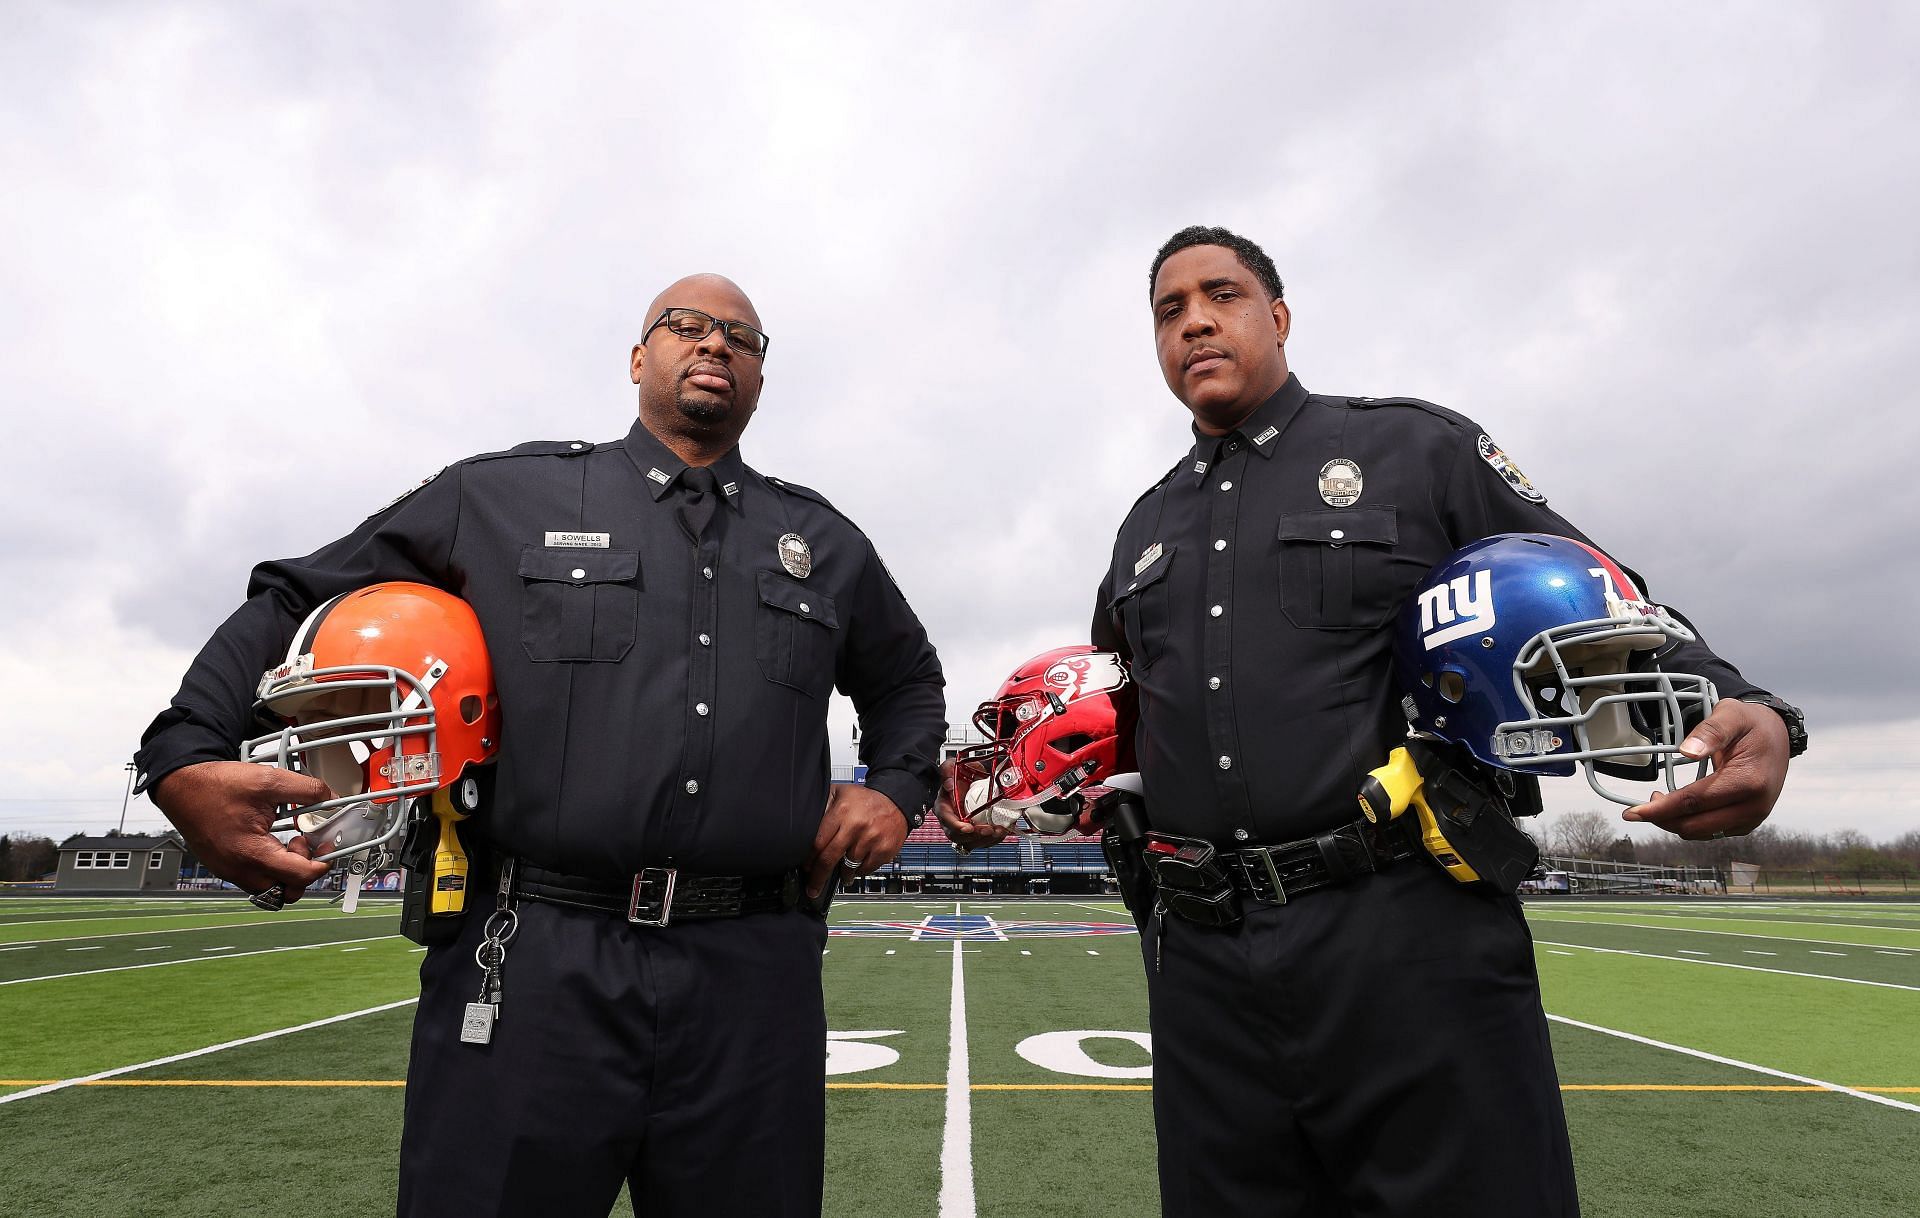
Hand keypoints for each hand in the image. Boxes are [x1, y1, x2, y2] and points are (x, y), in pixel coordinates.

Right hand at [151, 761, 333, 901]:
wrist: (181, 786)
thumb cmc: (215, 785)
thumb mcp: (269, 780)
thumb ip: (307, 790)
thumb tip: (331, 797)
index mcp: (252, 854)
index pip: (300, 877)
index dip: (322, 862)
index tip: (326, 846)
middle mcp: (239, 870)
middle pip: (287, 892)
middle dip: (304, 869)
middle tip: (303, 841)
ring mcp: (230, 871)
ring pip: (272, 888)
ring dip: (287, 870)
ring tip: (286, 841)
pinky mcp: (225, 867)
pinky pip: (256, 879)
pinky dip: (271, 866)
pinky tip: (271, 840)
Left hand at [806, 783, 909, 898]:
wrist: (896, 801)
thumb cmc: (865, 800)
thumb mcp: (840, 793)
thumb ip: (822, 807)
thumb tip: (803, 827)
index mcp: (842, 811)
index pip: (818, 842)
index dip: (809, 859)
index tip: (806, 868)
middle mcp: (856, 825)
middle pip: (830, 859)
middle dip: (818, 877)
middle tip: (813, 888)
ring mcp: (872, 839)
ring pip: (848, 867)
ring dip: (842, 873)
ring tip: (841, 871)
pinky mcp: (884, 850)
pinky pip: (865, 870)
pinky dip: (858, 871)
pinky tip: (857, 864)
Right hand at [932, 759, 1008, 850]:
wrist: (968, 778)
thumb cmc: (958, 775)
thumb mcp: (951, 766)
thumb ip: (947, 771)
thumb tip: (949, 784)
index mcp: (943, 806)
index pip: (946, 820)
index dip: (956, 826)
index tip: (968, 827)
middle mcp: (951, 820)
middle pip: (958, 836)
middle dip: (975, 835)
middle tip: (988, 829)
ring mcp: (963, 827)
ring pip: (971, 841)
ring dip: (987, 839)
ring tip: (999, 830)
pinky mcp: (975, 831)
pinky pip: (982, 841)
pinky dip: (994, 839)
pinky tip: (1002, 831)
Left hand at [1622, 699, 1790, 839]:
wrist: (1778, 734)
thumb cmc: (1751, 724)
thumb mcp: (1730, 715)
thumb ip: (1709, 732)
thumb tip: (1687, 751)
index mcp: (1749, 782)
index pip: (1694, 803)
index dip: (1660, 809)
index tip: (1632, 813)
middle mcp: (1754, 807)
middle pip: (1696, 825)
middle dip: (1664, 818)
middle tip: (1645, 802)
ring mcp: (1753, 817)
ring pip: (1703, 833)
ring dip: (1676, 822)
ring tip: (1661, 801)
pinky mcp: (1748, 822)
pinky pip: (1713, 831)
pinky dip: (1692, 823)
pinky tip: (1681, 806)